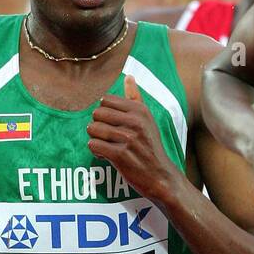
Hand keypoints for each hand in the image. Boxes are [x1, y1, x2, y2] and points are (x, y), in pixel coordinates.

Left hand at [86, 75, 178, 201]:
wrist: (160, 177)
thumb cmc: (150, 148)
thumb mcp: (147, 120)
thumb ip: (135, 98)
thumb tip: (129, 76)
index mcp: (140, 111)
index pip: (105, 100)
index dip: (104, 114)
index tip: (111, 125)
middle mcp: (135, 122)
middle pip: (96, 114)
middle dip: (97, 126)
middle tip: (106, 138)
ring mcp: (128, 139)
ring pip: (93, 129)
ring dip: (95, 140)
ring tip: (105, 147)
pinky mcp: (120, 155)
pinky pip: (93, 145)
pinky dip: (96, 152)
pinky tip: (104, 156)